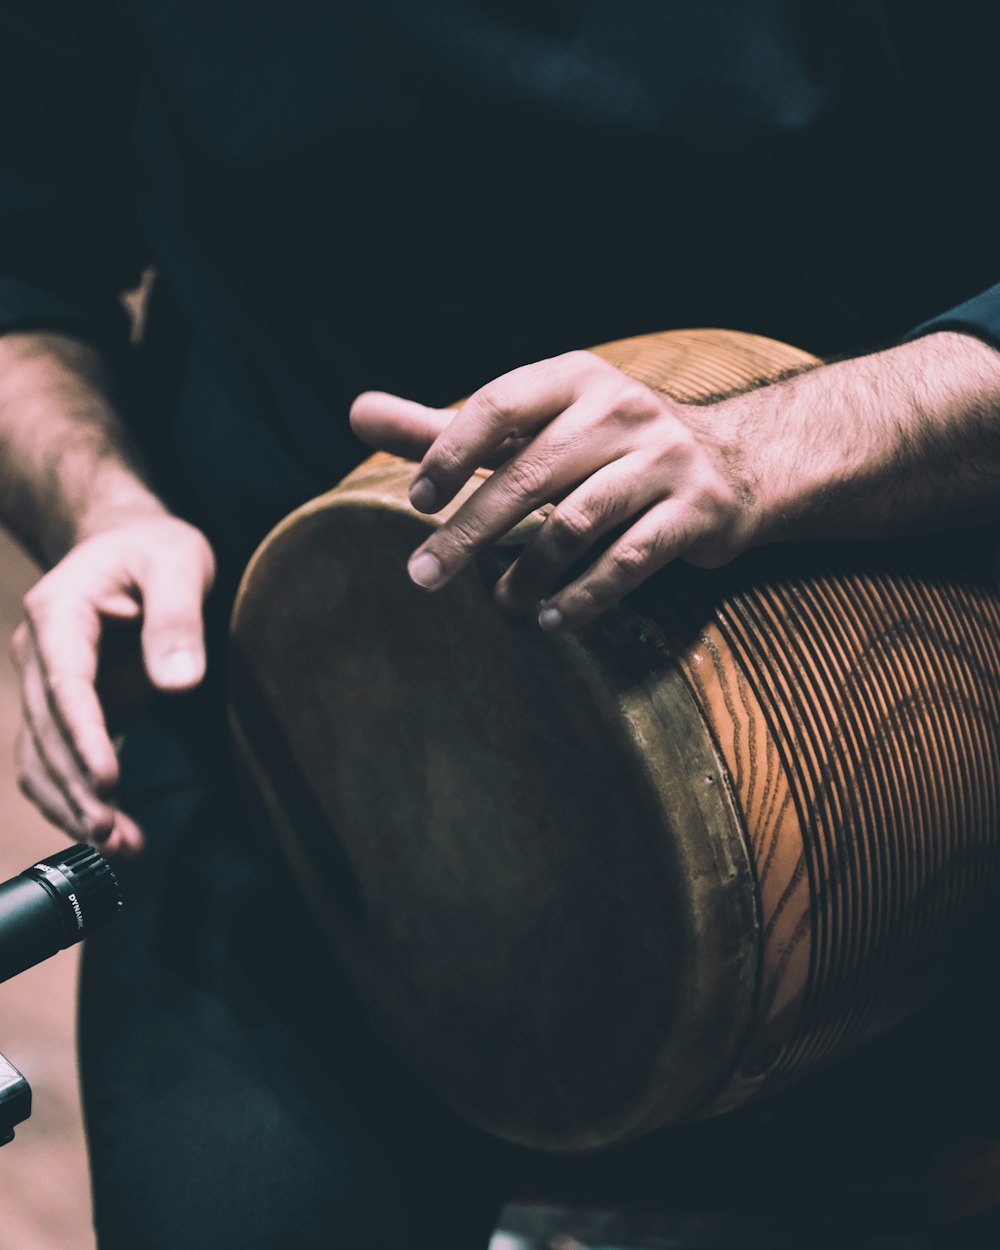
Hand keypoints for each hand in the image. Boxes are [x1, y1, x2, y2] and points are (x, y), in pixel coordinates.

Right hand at [10, 514, 215, 854]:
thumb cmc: (157, 549)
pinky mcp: (67, 709)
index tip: (108, 781)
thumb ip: (178, 617)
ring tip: (120, 846)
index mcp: (59, 612)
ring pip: (42, 756)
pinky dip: (78, 798)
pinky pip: (59, 760)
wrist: (131, 543)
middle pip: (46, 731)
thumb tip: (180, 682)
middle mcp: (40, 652)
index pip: (64, 684)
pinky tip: (115, 833)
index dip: (83, 736)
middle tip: (114, 835)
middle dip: (77, 787)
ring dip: (73, 805)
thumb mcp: (180, 562)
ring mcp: (47, 683)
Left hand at [350, 351, 758, 630]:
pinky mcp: (697, 511)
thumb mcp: (531, 427)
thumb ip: (447, 428)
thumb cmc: (604, 447)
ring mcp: (665, 459)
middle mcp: (622, 409)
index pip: (499, 406)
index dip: (451, 453)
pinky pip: (631, 559)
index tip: (418, 504)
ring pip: (579, 520)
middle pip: (531, 473)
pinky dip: (586, 596)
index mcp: (573, 378)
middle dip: (471, 531)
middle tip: (423, 576)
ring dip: (529, 571)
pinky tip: (553, 620)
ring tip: (500, 604)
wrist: (732, 465)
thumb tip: (355, 412)